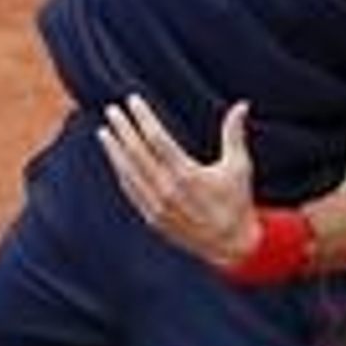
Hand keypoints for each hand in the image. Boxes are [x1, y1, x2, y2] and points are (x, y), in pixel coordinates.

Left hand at [98, 97, 259, 269]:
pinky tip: (115, 161)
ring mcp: (157, 206)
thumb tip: (242, 105)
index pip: (156, 138)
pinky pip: (131, 192)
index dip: (142, 117)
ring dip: (114, 151)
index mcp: (187, 174)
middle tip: (112, 111)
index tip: (132, 100)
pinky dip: (121, 174)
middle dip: (122, 129)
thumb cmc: (237, 202)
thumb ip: (234, 134)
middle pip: (136, 153)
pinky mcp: (153, 219)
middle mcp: (167, 190)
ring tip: (104, 132)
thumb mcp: (239, 167)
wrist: (232, 245)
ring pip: (128, 173)